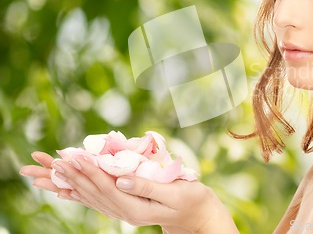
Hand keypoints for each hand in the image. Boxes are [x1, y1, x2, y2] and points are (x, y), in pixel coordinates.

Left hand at [20, 152, 237, 233]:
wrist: (197, 214)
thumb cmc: (191, 199)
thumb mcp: (173, 192)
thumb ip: (146, 186)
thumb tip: (120, 179)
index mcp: (135, 208)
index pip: (106, 188)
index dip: (90, 172)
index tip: (76, 157)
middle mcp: (124, 212)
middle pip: (94, 193)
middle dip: (74, 176)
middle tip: (56, 160)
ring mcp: (124, 211)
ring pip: (92, 197)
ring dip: (74, 183)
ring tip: (56, 171)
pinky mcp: (126, 206)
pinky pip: (99, 199)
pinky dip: (84, 191)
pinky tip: (72, 188)